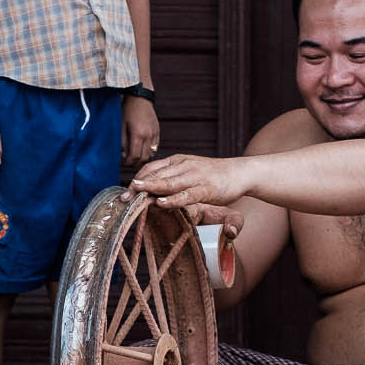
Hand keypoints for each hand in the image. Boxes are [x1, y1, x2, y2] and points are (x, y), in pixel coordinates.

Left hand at [121, 94, 159, 164]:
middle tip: (128, 162)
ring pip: (150, 155)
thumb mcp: (120, 126)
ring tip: (134, 156)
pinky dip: (148, 152)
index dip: (128, 163)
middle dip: (135, 163)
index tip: (123, 162)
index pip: (134, 157)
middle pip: (144, 159)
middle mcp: (149, 136)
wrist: (140, 97)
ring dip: (142, 159)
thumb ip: (121, 142)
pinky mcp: (158, 132)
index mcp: (138, 134)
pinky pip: (155, 147)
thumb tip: (121, 155)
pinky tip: (141, 149)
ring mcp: (155, 134)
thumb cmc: (127, 110)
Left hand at [129, 152, 248, 208]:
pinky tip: (162, 203)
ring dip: (151, 189)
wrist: (240, 172)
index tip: (125, 192)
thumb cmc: (214, 175)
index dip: (137, 179)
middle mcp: (184, 166)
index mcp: (178, 161)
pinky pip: (187, 194)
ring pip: (169, 182)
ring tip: (137, 194)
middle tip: (123, 198)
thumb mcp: (189, 172)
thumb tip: (152, 189)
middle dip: (138, 187)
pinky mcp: (207, 189)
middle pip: (156, 175)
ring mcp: (195, 176)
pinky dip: (173, 199)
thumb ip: (172, 177)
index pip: (151, 168)